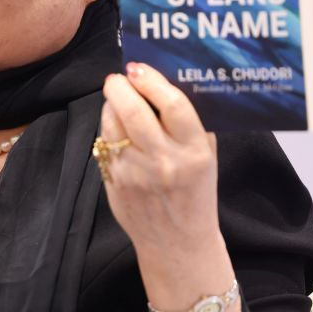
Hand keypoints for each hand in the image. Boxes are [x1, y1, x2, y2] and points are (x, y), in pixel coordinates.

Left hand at [98, 62, 219, 261]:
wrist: (177, 243)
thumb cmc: (195, 193)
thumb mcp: (207, 158)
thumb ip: (192, 125)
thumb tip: (167, 84)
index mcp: (194, 152)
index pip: (173, 105)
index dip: (152, 81)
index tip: (140, 68)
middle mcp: (164, 162)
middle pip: (134, 111)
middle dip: (121, 87)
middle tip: (119, 77)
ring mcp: (135, 173)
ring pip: (113, 125)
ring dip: (111, 105)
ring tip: (117, 97)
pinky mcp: (114, 182)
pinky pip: (105, 144)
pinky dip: (108, 128)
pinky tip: (115, 125)